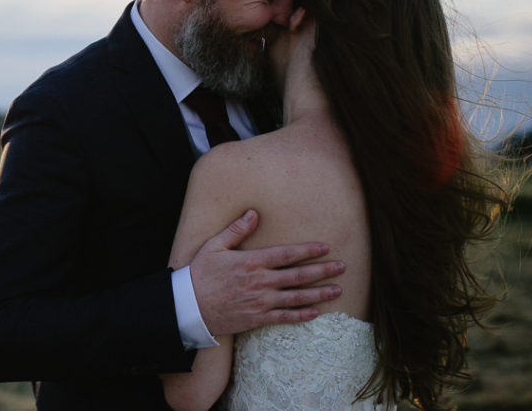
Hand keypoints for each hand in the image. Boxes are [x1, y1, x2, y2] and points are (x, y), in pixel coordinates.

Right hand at [189, 209, 344, 334]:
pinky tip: (315, 312)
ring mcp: (261, 302)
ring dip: (319, 293)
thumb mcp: (214, 246)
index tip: (325, 247)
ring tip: (337, 289)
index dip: (308, 250)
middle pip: (299, 275)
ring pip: (297, 297)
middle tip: (342, 267)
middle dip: (323, 270)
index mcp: (252, 262)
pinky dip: (302, 315)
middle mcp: (261, 282)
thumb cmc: (200, 274)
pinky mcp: (258, 318)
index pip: (287, 254)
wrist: (189, 307)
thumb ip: (236, 229)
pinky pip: (285, 317)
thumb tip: (254, 212)